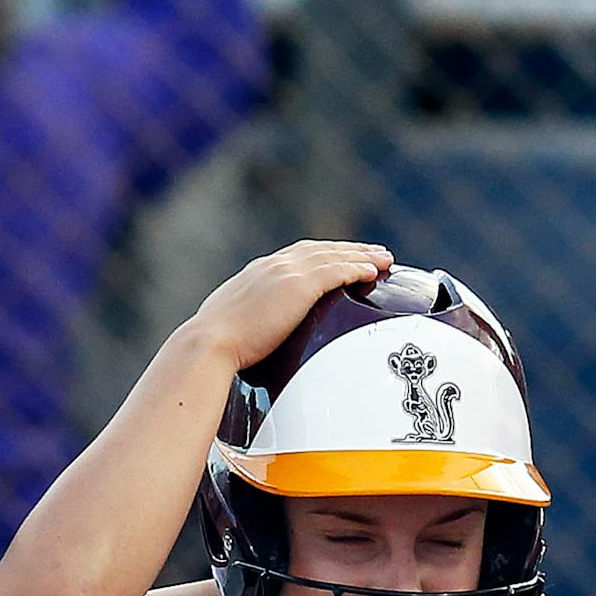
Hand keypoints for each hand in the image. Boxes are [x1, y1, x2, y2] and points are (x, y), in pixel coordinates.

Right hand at [187, 241, 392, 371]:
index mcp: (259, 272)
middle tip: (375, 252)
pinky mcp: (298, 286)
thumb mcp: (236, 326)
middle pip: (321, 250)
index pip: (299, 256)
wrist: (209, 344)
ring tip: (385, 259)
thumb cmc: (216, 346)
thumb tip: (255, 341)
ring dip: (362, 255)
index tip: (342, 257)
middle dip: (350, 250)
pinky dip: (356, 268)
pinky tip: (373, 271)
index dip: (325, 255)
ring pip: (334, 256)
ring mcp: (286, 273)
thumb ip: (252, 323)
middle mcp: (274, 266)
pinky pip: (336, 271)